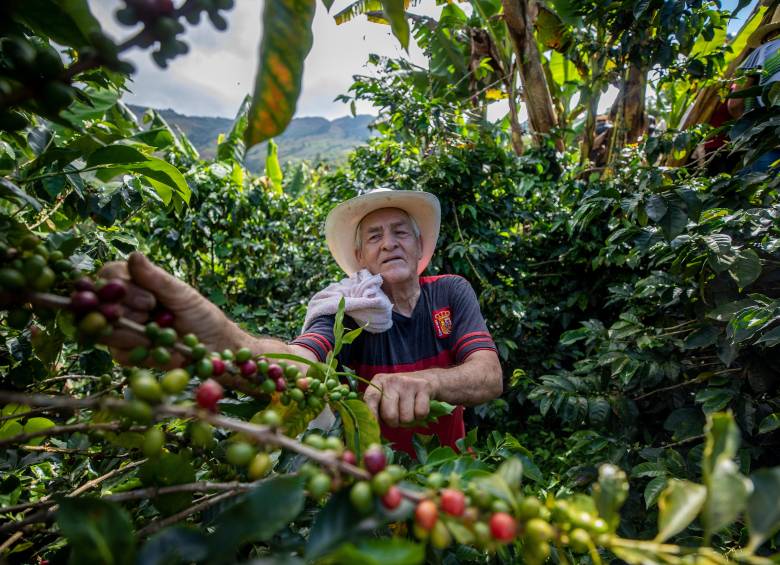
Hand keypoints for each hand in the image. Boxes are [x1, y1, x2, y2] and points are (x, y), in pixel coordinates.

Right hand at [98, 252, 231, 365]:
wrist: (213, 344)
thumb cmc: (199, 313)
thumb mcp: (181, 293)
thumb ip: (156, 278)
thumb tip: (133, 255)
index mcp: (132, 284)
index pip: (106, 277)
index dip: (119, 287)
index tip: (149, 300)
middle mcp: (121, 305)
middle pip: (99, 303)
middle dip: (126, 309)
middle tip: (153, 311)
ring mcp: (120, 330)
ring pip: (104, 329)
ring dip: (132, 331)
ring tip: (160, 330)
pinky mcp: (125, 354)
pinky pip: (119, 353)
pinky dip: (141, 350)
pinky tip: (160, 347)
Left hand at [363, 372, 439, 427]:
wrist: (426, 378)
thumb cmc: (400, 394)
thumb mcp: (385, 396)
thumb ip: (376, 409)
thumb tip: (373, 428)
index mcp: (378, 382)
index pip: (371, 398)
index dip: (371, 414)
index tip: (374, 425)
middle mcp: (392, 381)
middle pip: (390, 416)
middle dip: (394, 423)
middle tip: (397, 416)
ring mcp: (408, 383)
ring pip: (406, 418)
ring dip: (408, 420)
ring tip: (408, 410)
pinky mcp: (423, 386)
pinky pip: (420, 413)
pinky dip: (420, 416)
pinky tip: (418, 407)